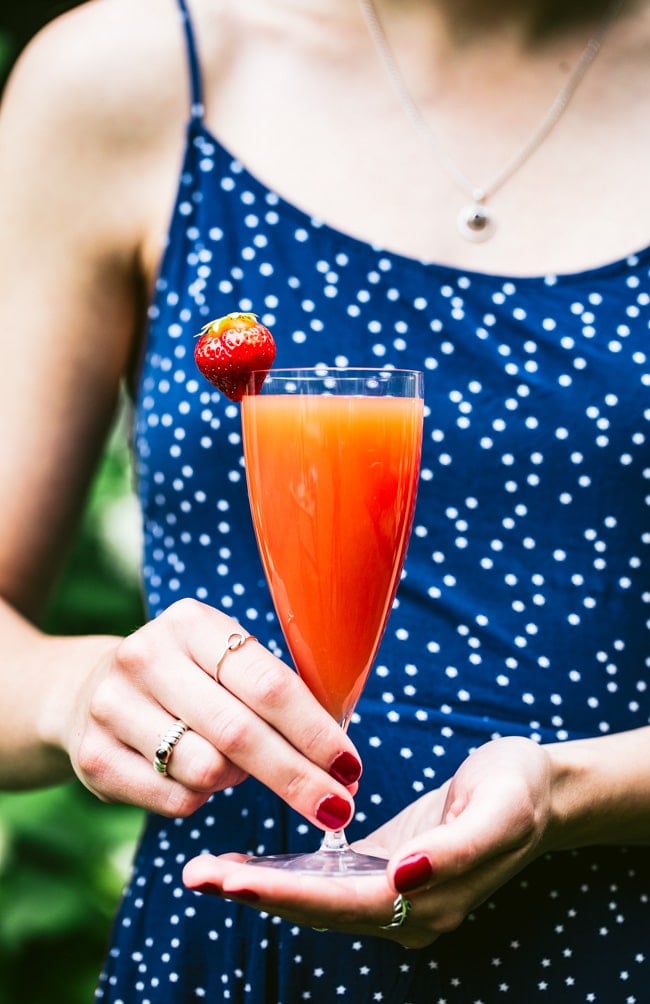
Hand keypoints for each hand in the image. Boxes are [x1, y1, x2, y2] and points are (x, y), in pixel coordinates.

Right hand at [63, 599, 361, 824]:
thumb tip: (339, 752)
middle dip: (297, 777)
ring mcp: (112, 707)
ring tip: (239, 766)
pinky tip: (199, 776)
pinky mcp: (94, 758)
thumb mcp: (223, 658)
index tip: (350, 767)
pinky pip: (176, 799)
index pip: (268, 684)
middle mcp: (145, 657)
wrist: (89, 691)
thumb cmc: (187, 678)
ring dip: (240, 780)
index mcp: (191, 623)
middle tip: (337, 809)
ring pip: (207, 770)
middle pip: (240, 733)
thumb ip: (272, 688)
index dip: (315, 731)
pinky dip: (204, 798)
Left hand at [182, 736, 553, 947]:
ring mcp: (397, 895)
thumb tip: (404, 875)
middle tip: (196, 876)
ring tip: (205, 873)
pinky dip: (285, 877)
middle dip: (258, 895)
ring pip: (316, 900)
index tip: (232, 884)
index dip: (287, 896)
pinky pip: (328, 883)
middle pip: (320, 909)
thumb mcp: (501, 809)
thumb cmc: (520, 789)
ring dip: (262, 888)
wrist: (541, 790)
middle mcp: (408, 909)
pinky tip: (249, 865)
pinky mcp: (388, 872)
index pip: (344, 904)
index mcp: (430, 899)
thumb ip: (457, 850)